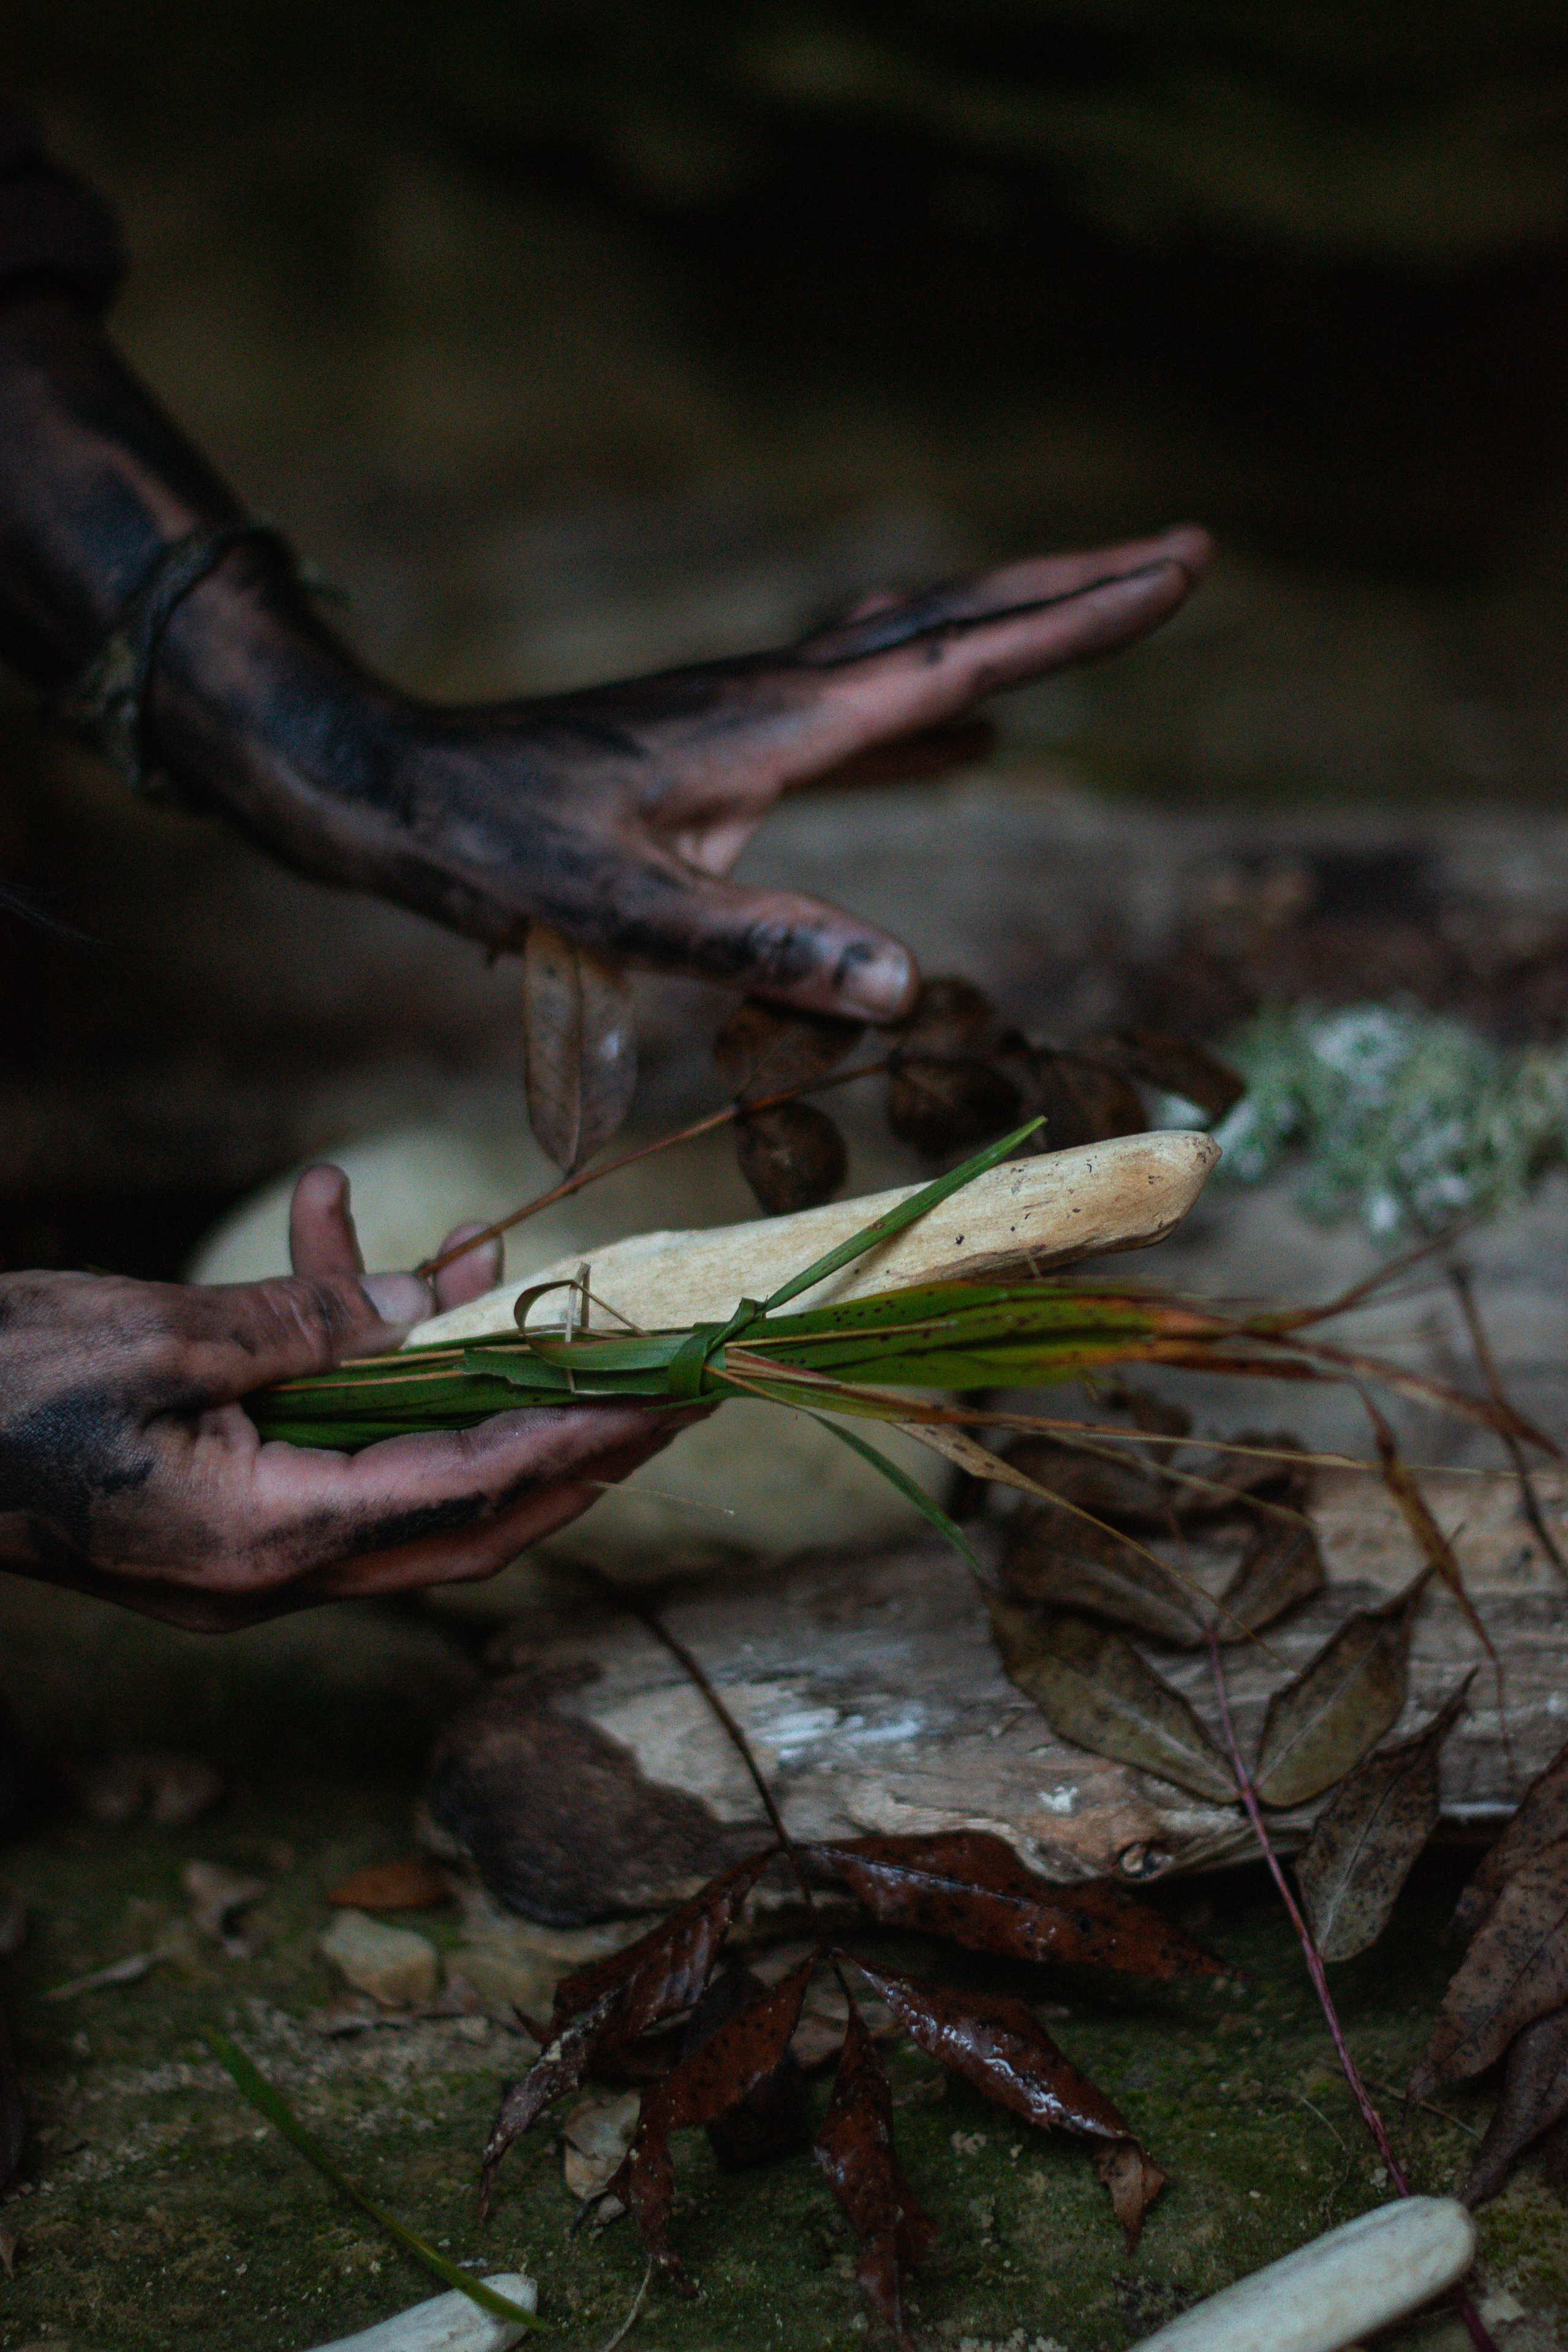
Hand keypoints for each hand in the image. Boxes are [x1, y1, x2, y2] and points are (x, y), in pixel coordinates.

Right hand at [0, 1167, 697, 1630]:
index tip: (667, 1396)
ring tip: (475, 1245)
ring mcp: (247, 1551)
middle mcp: (273, 1569)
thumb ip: (305, 1324)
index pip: (469, 1493)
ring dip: (447, 1361)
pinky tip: (330, 1229)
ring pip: (402, 1463)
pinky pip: (324, 1438)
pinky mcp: (220, 1508)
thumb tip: (433, 1301)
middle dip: (570, 1442)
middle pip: (470, 1514)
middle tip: (660, 1380)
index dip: (577, 1440)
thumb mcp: (160, 1339)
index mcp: (267, 1544)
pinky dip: (347, 1352)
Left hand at [179, 526, 1209, 1022]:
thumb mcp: (624, 916)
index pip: (962, 660)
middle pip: (955, 621)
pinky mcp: (727, 736)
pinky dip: (935, 703)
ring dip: (1010, 628)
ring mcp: (754, 707)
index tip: (1178, 567)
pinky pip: (862, 705)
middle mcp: (780, 693)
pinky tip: (971, 731)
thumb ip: (759, 944)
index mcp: (779, 723)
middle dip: (1073, 591)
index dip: (1077, 621)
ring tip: (1096, 615)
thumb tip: (902, 988)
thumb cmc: (499, 852)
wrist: (397, 790)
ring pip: (912, 645)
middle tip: (1180, 554)